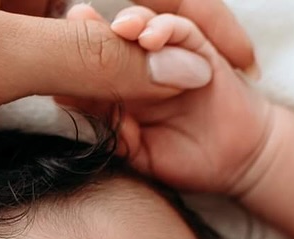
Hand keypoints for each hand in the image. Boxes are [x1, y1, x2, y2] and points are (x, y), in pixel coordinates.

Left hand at [0, 0, 254, 210]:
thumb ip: (87, 53)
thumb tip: (178, 63)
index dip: (189, 9)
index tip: (238, 61)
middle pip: (115, 14)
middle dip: (171, 57)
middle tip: (217, 110)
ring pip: (90, 64)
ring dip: (134, 98)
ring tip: (173, 137)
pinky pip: (54, 106)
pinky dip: (92, 128)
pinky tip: (119, 151)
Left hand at [68, 4, 273, 194]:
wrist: (238, 164)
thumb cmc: (187, 161)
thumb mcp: (140, 153)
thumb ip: (113, 133)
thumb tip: (79, 104)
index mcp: (115, 88)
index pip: (85, 65)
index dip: (70, 56)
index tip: (55, 59)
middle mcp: (137, 67)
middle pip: (109, 36)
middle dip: (94, 28)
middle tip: (78, 19)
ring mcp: (168, 56)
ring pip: (142, 25)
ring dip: (130, 23)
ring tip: (121, 29)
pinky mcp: (199, 50)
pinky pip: (181, 30)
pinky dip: (165, 29)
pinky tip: (151, 38)